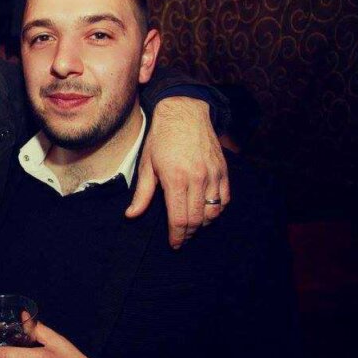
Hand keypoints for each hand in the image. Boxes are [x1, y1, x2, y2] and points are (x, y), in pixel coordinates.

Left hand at [126, 96, 229, 248]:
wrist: (184, 112)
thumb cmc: (162, 138)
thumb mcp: (146, 164)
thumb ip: (142, 194)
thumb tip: (132, 215)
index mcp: (176, 180)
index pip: (179, 219)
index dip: (177, 236)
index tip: (174, 244)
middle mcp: (197, 179)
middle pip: (197, 219)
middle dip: (189, 233)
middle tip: (181, 238)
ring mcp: (213, 174)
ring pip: (213, 212)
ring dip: (203, 224)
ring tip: (192, 227)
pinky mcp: (222, 170)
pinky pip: (224, 198)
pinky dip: (217, 209)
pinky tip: (207, 212)